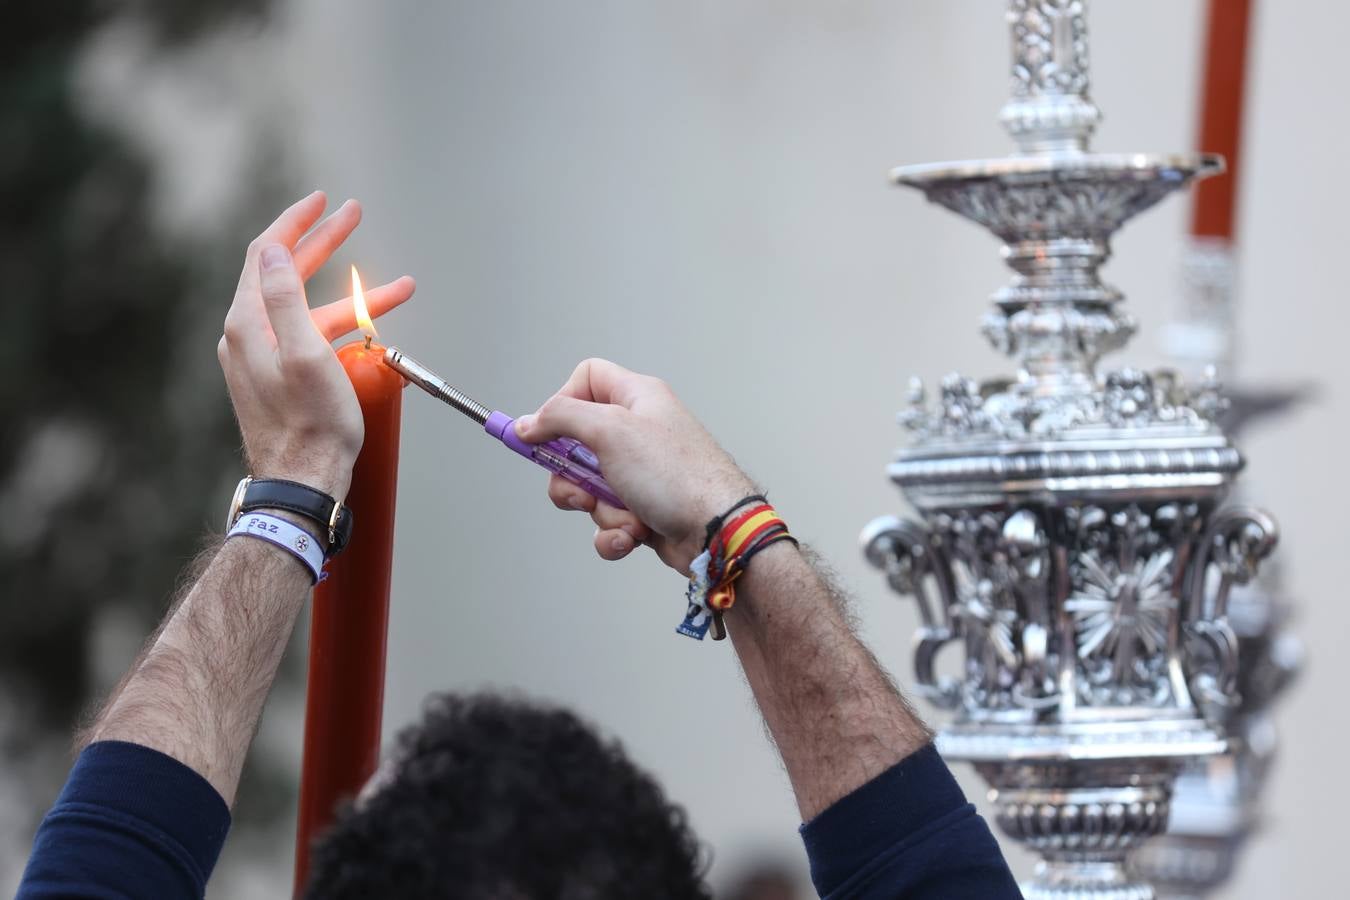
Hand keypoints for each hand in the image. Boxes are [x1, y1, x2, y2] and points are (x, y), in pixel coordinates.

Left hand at [217, 192, 415, 500]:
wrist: (302, 484)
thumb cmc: (312, 426)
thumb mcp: (305, 354)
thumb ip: (286, 297)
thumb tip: (275, 248)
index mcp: (249, 323)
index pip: (267, 253)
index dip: (297, 221)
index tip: (324, 201)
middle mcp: (248, 336)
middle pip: (286, 273)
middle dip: (324, 244)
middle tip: (354, 217)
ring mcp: (261, 358)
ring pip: (306, 308)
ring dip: (350, 293)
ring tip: (398, 288)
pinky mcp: (278, 378)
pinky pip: (310, 335)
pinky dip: (341, 322)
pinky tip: (370, 330)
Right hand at [515, 358, 755, 573]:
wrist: (719, 530)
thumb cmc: (678, 475)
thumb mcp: (610, 430)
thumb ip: (561, 419)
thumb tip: (529, 423)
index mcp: (637, 398)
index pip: (586, 379)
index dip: (560, 404)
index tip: (545, 434)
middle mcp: (640, 432)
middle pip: (577, 445)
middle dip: (572, 478)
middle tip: (583, 491)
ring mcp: (642, 473)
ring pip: (589, 490)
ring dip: (600, 512)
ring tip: (626, 517)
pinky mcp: (645, 509)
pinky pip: (609, 522)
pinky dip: (614, 534)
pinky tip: (633, 536)